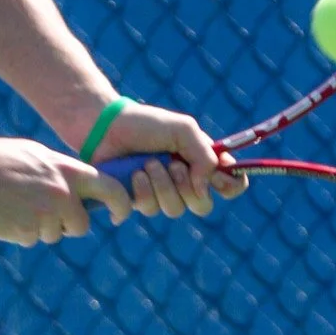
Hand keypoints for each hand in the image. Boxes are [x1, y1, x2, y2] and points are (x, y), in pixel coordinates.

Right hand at [0, 137, 134, 246]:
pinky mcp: (26, 232)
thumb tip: (81, 188)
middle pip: (81, 224)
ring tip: (15, 204)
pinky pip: (32, 239)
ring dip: (40, 227)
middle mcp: (60, 193)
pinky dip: (21, 231)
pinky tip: (5, 213)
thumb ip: (60, 171)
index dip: (121, 203)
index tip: (120, 213)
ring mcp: (44, 214)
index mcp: (66, 170)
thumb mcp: (34, 155)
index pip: (110, 188)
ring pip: (54, 234)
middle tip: (48, 213)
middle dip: (69, 224)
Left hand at [94, 103, 248, 218]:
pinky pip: (148, 210)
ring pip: (174, 210)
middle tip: (173, 164)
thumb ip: (204, 156)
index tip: (217, 176)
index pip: (231, 186)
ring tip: (147, 163)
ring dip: (162, 185)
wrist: (104, 126)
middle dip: (187, 185)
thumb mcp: (183, 130)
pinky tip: (132, 174)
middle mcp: (184, 183)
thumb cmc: (145, 124)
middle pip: (203, 206)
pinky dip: (142, 190)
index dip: (230, 186)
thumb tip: (205, 188)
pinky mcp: (137, 202)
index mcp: (201, 164)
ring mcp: (160, 194)